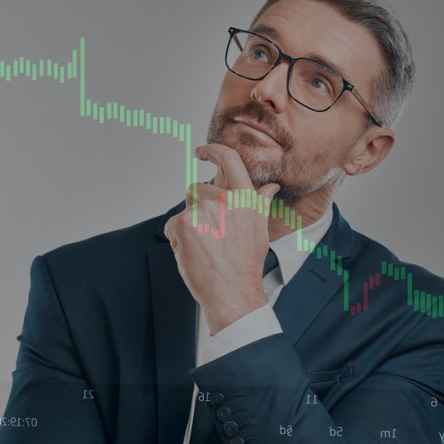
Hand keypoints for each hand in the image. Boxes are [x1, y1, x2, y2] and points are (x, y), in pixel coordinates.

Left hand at [163, 144, 280, 333]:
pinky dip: (177, 239)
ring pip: (184, 209)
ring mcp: (204, 210)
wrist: (232, 292)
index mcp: (246, 198)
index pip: (230, 161)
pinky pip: (172, 225)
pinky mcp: (184, 223)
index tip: (202, 151)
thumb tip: (271, 187)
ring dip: (188, 225)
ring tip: (204, 247)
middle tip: (209, 235)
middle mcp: (226, 200)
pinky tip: (193, 253)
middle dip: (196, 207)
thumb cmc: (245, 264)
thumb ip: (259, 203)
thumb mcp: (259, 230)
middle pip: (196, 189)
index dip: (213, 151)